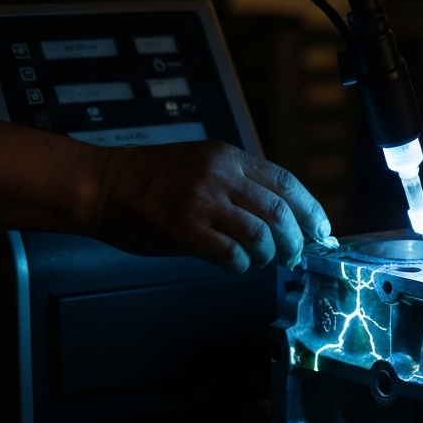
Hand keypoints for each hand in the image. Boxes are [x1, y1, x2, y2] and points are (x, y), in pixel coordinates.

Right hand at [90, 141, 329, 272]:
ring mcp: (202, 201)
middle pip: (280, 212)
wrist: (101, 185)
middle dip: (295, 240)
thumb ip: (238, 185)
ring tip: (260, 261)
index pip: (286, 183)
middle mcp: (220, 176)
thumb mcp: (202, 164)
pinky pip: (230, 253)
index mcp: (229, 158)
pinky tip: (234, 265)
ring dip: (268, 255)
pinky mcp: (184, 229)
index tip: (321, 230)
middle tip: (293, 255)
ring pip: (260, 235)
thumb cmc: (150, 179)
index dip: (311, 210)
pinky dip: (241, 265)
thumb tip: (280, 220)